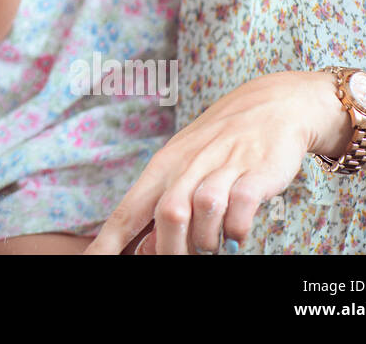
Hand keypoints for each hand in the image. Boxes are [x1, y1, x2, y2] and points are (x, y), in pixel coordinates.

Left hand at [85, 71, 350, 254]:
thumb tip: (144, 247)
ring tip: (211, 247)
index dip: (109, 241)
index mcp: (163, 168)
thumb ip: (164, 205)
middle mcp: (188, 166)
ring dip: (205, 238)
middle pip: (167, 214)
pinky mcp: (256, 171)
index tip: (93, 260)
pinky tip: (237, 234)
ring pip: (202, 208)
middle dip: (168, 248)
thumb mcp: (184, 168)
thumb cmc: (220, 144)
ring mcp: (223, 167)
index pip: (129, 211)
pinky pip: (241, 205)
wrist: (272, 104)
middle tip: (175, 259)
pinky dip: (237, 227)